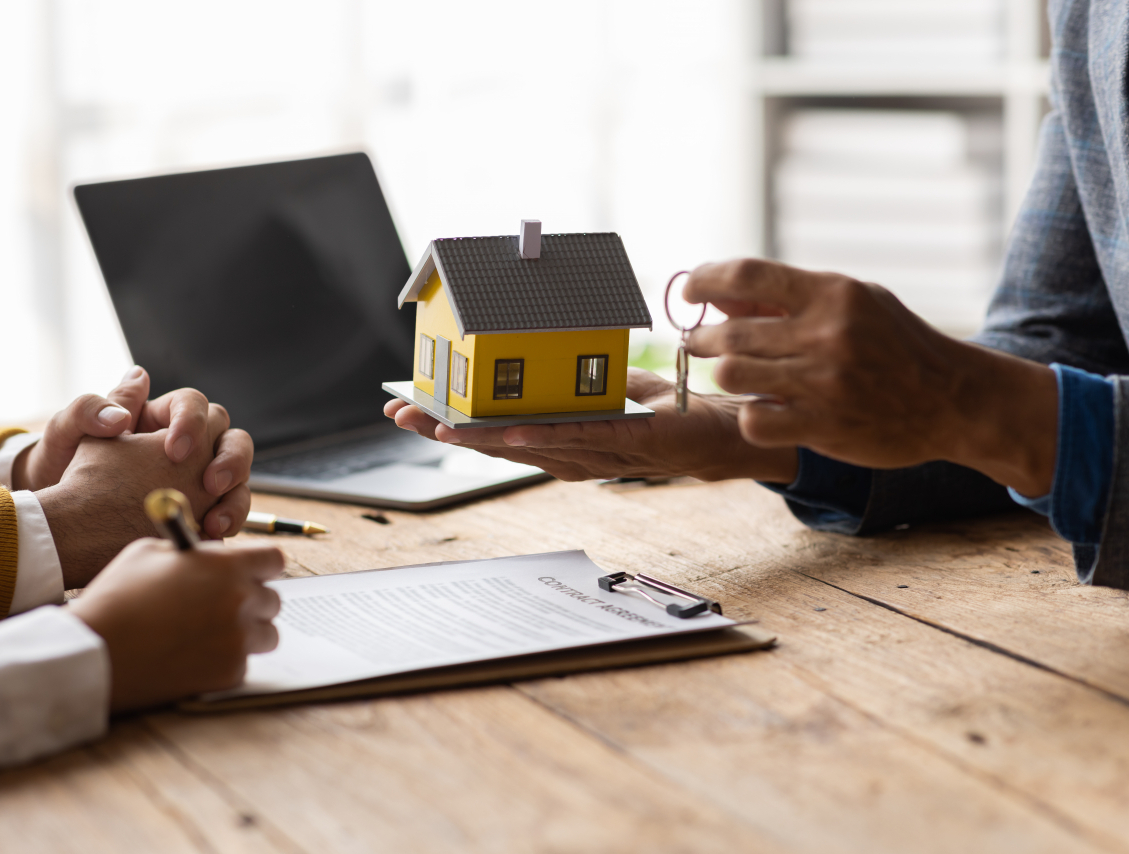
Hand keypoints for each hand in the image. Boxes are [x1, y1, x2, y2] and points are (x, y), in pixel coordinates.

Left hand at [12, 365, 253, 536]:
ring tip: (215, 522)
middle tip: (210, 483)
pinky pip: (229, 512)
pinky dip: (227, 523)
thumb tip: (133, 386)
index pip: (194, 404)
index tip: (174, 450)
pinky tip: (210, 536)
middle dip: (230, 459)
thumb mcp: (68, 432)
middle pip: (231, 437)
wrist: (58, 514)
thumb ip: (94, 407)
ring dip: (236, 497)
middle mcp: (188, 445)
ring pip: (240, 477)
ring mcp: (199, 479)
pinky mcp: (202, 509)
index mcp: (160, 417)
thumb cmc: (61, 462)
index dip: (193, 422)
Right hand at [68, 539, 281, 711]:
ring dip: (247, 633)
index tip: (252, 573)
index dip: (262, 566)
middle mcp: (241, 601)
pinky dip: (226, 661)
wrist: (96, 652)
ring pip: (266, 634)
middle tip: (225, 606)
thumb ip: (191, 553)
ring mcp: (238, 640)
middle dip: (252, 601)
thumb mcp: (148, 552)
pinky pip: (243, 663)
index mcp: (227, 566)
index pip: (274, 560)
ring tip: (212, 634)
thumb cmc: (117, 597)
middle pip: (272, 599)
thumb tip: (211, 557)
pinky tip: (195, 657)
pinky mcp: (229, 673)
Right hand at [384, 367, 797, 482]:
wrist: (725, 433)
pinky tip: (510, 431)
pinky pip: (578, 440)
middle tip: (403, 414)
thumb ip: (572, 384)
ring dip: (481, 437)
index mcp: (560, 439)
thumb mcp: (610, 389)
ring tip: (440, 423)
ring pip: (527, 447)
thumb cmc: (666, 413)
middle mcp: (570, 454)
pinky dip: (541, 437)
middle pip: (497, 444)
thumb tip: (536, 353)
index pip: (494, 431)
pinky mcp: (627, 445)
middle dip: (447, 430)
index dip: (451, 422)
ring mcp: (596, 455)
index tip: (408, 405)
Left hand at [682, 258, 1057, 495]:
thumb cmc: (896, 344)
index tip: (689, 290)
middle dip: (700, 337)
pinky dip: (751, 415)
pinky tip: (764, 409)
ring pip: (732, 374)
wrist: (955, 399)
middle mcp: (826, 334)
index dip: (705, 279)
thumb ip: (789, 299)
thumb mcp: (854, 304)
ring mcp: (824, 382)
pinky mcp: (823, 425)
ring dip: (724, 375)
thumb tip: (719, 295)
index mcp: (833, 293)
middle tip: (697, 342)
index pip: (747, 274)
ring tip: (733, 374)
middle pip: (729, 332)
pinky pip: (754, 420)